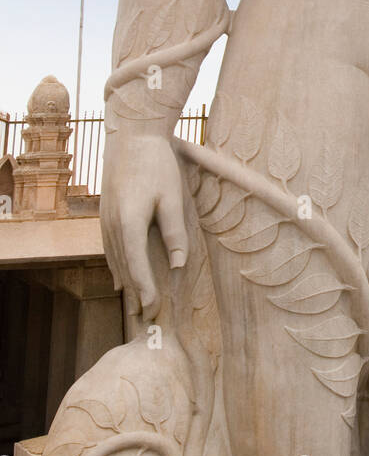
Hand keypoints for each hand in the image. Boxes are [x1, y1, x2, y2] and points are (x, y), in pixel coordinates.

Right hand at [100, 132, 188, 321]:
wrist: (130, 135)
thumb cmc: (156, 164)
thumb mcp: (171, 198)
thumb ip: (174, 233)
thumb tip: (177, 265)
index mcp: (129, 223)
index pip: (137, 268)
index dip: (146, 292)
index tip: (154, 311)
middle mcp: (112, 226)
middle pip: (124, 269)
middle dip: (136, 295)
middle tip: (147, 320)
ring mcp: (105, 220)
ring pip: (115, 261)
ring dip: (126, 285)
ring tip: (134, 307)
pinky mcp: (105, 214)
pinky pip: (111, 249)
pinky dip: (117, 268)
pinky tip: (121, 280)